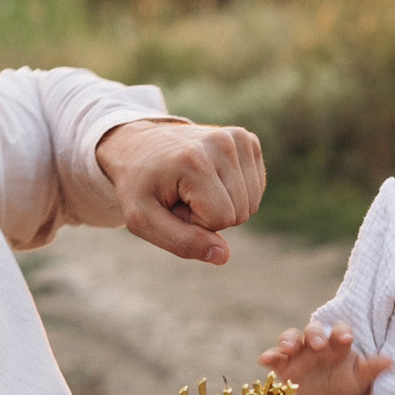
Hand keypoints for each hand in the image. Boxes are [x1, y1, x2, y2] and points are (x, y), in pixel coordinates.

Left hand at [96, 119, 265, 264]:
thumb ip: (182, 242)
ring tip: (192, 185)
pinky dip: (234, 191)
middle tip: (181, 194)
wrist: (137, 145)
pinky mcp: (246, 139)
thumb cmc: (138, 186)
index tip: (172, 201)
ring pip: (251, 203)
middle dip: (210, 214)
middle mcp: (221, 143)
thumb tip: (224, 256)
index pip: (222, 219)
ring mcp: (236, 138)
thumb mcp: (143, 220)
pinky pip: (256, 188)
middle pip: (240, 212)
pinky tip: (209, 176)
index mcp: (193, 161)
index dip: (196, 222)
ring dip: (222, 203)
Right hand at [259, 321, 392, 394]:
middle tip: (318, 345)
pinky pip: (275, 357)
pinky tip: (264, 360)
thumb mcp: (361, 380)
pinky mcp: (285, 367)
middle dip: (315, 334)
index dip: (341, 331)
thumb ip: (372, 369)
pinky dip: (269, 356)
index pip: (339, 330)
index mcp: (338, 344)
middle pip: (313, 330)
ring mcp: (299, 354)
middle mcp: (318, 345)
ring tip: (288, 348)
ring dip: (288, 340)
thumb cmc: (349, 385)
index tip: (345, 339)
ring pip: (291, 338)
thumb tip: (390, 360)